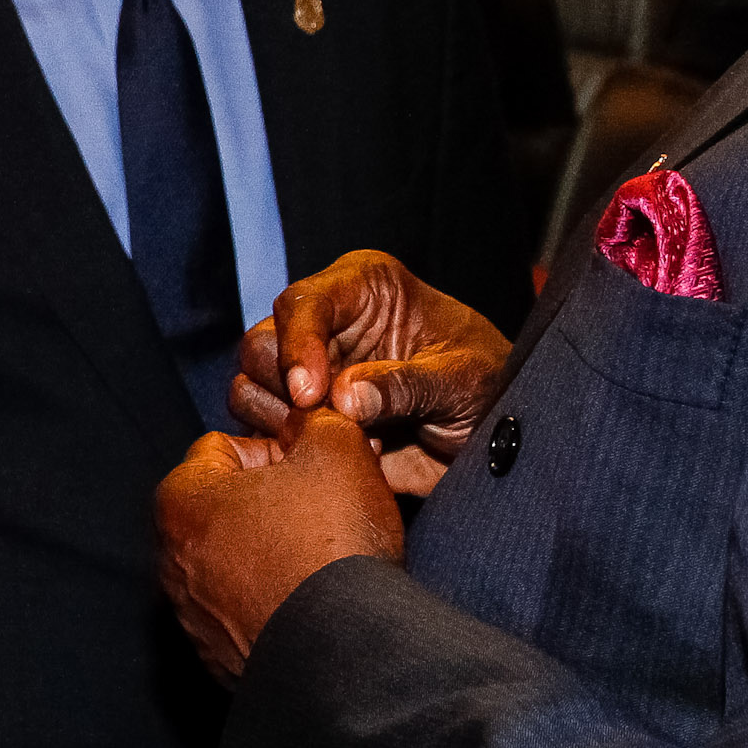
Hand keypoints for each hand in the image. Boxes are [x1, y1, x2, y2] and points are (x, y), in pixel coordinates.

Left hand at [155, 411, 403, 681]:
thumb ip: (317, 421)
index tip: (316, 472)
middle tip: (326, 512)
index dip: (281, 450)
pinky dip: (274, 603)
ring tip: (323, 562)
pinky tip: (313, 607)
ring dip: (274, 553)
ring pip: (236, 560)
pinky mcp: (218, 659)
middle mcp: (169, 559)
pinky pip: (246, 611)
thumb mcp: (337, 450)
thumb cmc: (332, 545)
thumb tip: (312, 420)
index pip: (227, 447)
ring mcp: (190, 616)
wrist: (347, 655)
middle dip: (274, 502)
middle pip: (228, 505)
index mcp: (179, 499)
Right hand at [229, 249, 511, 499]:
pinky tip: (341, 458)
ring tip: (352, 442)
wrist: (496, 441)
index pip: (302, 303)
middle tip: (335, 426)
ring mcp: (312, 371)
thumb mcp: (461, 381)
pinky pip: (261, 429)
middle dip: (289, 390)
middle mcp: (328, 324)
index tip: (309, 395)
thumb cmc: (490, 388)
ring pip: (251, 387)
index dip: (297, 346)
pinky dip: (289, 449)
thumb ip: (404, 385)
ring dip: (288, 424)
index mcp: (364, 289)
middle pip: (261, 345)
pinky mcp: (304, 415)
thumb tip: (342, 398)